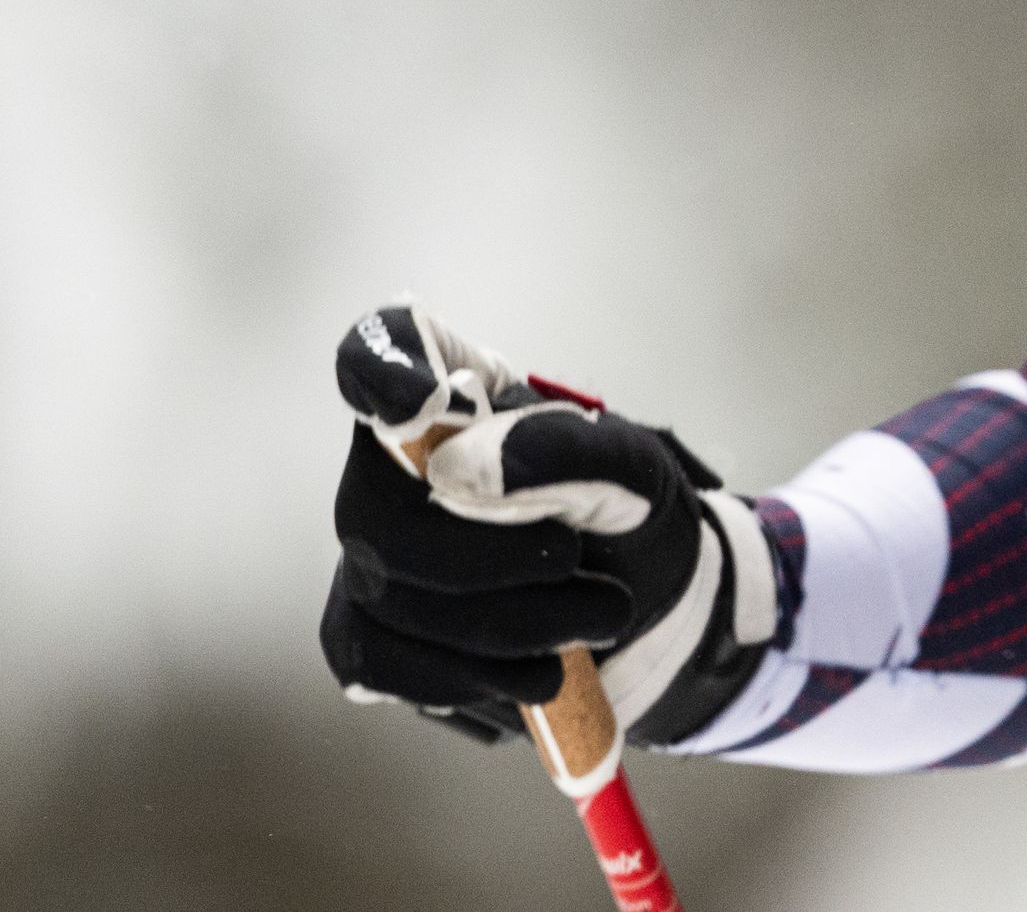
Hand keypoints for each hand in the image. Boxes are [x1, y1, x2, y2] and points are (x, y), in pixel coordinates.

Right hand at [320, 305, 774, 749]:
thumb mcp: (636, 474)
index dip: (380, 365)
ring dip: (501, 629)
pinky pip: (373, 662)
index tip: (409, 393)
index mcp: (463, 400)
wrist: (655, 618)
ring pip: (381, 600)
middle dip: (483, 563)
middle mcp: (397, 470)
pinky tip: (531, 673)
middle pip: (372, 514)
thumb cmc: (636, 522)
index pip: (382, 348)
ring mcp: (375, 553)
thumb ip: (565, 452)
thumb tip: (460, 469)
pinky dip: (461, 678)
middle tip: (578, 568)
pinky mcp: (371, 632)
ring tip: (591, 623)